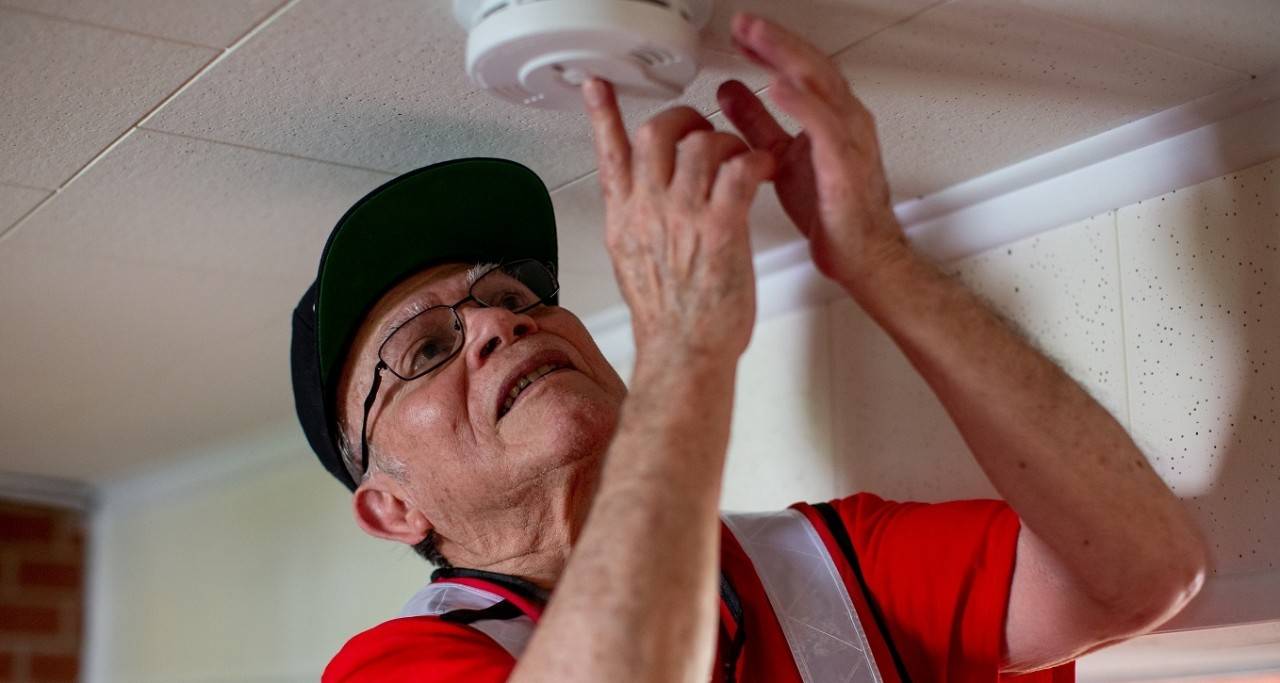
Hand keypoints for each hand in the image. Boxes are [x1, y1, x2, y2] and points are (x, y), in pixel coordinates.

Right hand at [582, 78, 774, 361]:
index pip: (609, 154)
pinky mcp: (721, 228)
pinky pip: (739, 169)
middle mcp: (649, 211)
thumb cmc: (669, 320)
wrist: (684, 354)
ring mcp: (683, 217)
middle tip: (703, 131)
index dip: (602, 115)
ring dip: (726, 142)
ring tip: (740, 159)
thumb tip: (636, 202)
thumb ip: (635, 223)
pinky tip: (762, 169)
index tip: (597, 87)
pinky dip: (755, 161)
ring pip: (701, 143)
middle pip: (655, 133)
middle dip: (684, 120)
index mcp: (626, 218)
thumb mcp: (633, 263)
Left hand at [717, 13, 906, 288]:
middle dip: (776, 40)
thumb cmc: (832, 212)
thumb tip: (729, 93)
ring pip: (820, 85)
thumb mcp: (780, 157)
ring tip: (757, 39)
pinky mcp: (846, 166)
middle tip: (744, 24)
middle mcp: (845, 120)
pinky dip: (802, 104)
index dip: (770, 46)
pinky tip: (779, 88)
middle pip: (811, 65)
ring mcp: (850, 140)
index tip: (740, 31)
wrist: (861, 255)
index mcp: (830, 117)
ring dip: (786, 58)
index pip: (800, 68)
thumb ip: (758, 123)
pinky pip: (825, 127)